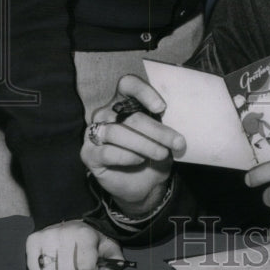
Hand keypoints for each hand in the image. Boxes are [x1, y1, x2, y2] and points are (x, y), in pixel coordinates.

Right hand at [25, 220, 122, 269]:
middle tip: (75, 264)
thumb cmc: (93, 241)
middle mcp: (64, 233)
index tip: (90, 265)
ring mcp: (47, 236)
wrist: (76, 224)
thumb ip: (114, 264)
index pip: (85, 268)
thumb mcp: (109, 249)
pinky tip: (50, 262)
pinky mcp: (33, 240)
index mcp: (84, 235)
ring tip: (62, 262)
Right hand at [82, 74, 185, 215]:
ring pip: (117, 133)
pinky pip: (107, 152)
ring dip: (144, 144)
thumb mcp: (164, 138)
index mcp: (123, 101)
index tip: (161, 108)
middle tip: (176, 143)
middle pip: (129, 116)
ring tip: (162, 154)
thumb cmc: (154, 154)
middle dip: (157, 130)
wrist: (144, 185)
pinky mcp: (89, 154)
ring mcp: (95, 133)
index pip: (127, 84)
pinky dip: (127, 156)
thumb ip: (165, 124)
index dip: (143, 92)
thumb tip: (180, 120)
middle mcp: (106, 113)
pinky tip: (139, 160)